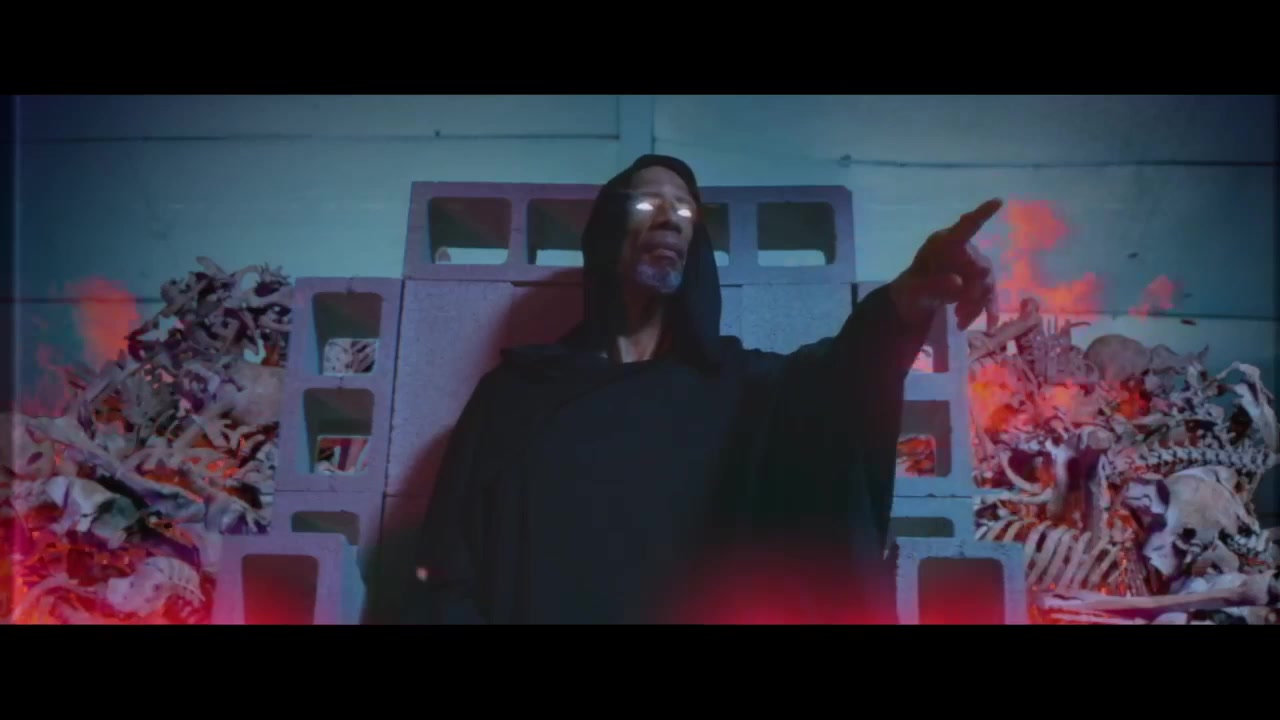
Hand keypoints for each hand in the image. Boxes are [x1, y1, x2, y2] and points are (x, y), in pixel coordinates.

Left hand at [889, 198, 1001, 330]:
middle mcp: (962, 250)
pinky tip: (989, 324)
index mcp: (944, 243)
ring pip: (987, 283)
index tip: (997, 201)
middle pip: (980, 267)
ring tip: (960, 320)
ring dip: (976, 304)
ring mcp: (971, 265)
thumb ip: (934, 286)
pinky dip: (988, 310)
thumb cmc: (911, 290)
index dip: (981, 214)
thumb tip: (958, 283)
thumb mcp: (915, 290)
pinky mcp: (978, 282)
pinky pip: (990, 294)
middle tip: (959, 312)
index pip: (965, 226)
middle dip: (972, 292)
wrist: (914, 303)